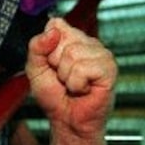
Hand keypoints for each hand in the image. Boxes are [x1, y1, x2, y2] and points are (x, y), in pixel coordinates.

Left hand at [25, 18, 116, 139]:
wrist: (67, 120)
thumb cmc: (55, 96)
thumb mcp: (35, 69)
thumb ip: (36, 47)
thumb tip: (52, 30)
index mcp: (72, 39)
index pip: (55, 24)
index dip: (47, 47)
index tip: (51, 64)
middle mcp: (88, 44)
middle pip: (62, 38)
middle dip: (55, 63)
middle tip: (63, 78)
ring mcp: (101, 55)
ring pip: (73, 53)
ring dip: (66, 76)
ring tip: (73, 85)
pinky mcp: (109, 69)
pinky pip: (83, 68)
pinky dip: (77, 84)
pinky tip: (84, 89)